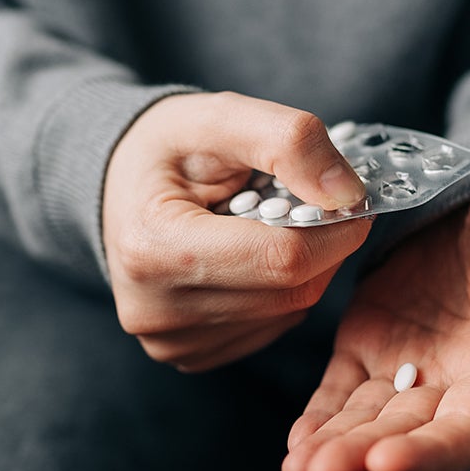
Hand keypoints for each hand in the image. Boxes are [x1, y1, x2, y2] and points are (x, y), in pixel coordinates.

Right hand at [102, 92, 371, 371]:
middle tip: (314, 204)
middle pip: (291, 291)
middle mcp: (157, 310)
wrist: (119, 184)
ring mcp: (172, 341)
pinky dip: (281, 290)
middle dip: (323, 245)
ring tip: (270, 224)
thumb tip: (348, 195)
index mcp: (155, 248)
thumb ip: (289, 141)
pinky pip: (271, 327)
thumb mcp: (222, 116)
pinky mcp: (190, 354)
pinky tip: (253, 256)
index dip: (335, 228)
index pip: (283, 259)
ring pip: (288, 312)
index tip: (350, 198)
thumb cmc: (168, 147)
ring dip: (304, 268)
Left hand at [282, 183, 469, 470]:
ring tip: (298, 470)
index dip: (429, 453)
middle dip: (362, 456)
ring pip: (365, 418)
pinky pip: (340, 387)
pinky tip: (297, 442)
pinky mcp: (368, 341)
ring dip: (333, 447)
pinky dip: (319, 415)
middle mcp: (449, 383)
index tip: (386, 461)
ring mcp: (405, 365)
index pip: (465, 433)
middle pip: (405, 434)